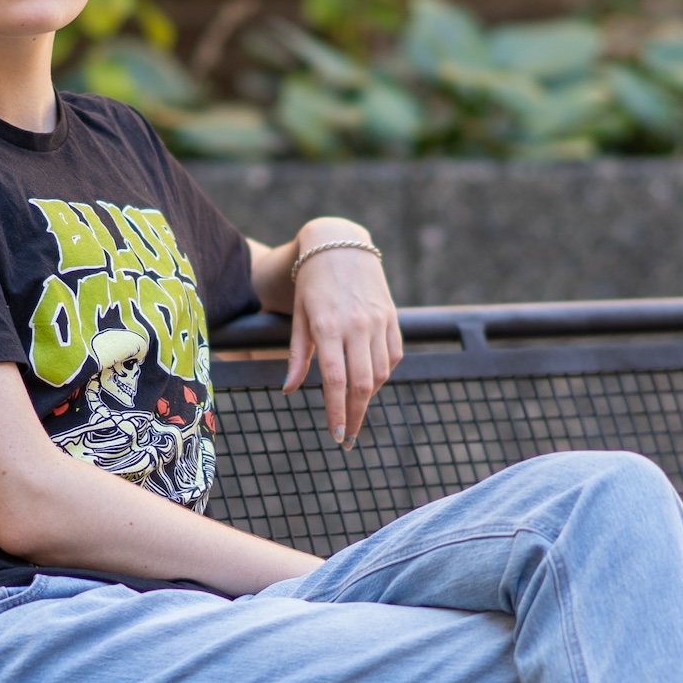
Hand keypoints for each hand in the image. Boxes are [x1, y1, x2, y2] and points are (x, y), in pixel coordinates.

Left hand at [283, 226, 401, 447]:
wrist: (339, 245)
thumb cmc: (311, 283)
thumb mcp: (299, 317)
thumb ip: (298, 355)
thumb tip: (289, 389)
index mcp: (328, 326)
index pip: (335, 380)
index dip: (337, 412)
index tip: (337, 435)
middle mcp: (356, 325)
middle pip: (362, 383)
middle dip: (355, 415)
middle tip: (348, 436)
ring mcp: (377, 321)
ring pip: (381, 373)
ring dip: (369, 397)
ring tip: (355, 409)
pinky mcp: (392, 317)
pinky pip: (394, 356)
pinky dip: (384, 374)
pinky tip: (371, 381)